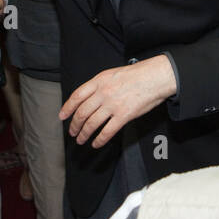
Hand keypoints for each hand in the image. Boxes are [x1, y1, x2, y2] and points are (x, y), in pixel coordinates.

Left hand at [60, 56, 176, 147]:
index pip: (77, 96)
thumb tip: (88, 97)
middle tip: (72, 132)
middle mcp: (103, 93)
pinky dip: (99, 140)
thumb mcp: (112, 74)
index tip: (62, 116)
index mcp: (99, 81)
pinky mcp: (124, 116)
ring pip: (91, 124)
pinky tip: (96, 143)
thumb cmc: (137, 75)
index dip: (67, 108)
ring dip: (84, 134)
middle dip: (74, 125)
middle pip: (82, 113)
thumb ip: (99, 85)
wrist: (156, 77)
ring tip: (81, 140)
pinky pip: (107, 132)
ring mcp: (113, 105)